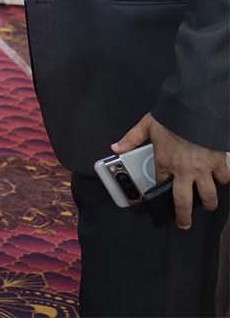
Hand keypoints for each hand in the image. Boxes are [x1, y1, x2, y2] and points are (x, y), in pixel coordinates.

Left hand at [112, 113, 229, 228]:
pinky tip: (220, 181)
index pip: (160, 184)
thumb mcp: (146, 126)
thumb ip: (131, 139)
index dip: (160, 191)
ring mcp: (203, 170)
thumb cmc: (172, 117)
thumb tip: (115, 148)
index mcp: (164, 162)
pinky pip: (224, 179)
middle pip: (183, 202)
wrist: (195, 110)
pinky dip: (223, 181)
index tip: (161, 196)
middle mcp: (184, 171)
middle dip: (184, 217)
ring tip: (207, 206)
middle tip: (184, 224)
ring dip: (208, 204)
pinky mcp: (219, 163)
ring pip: (208, 196)